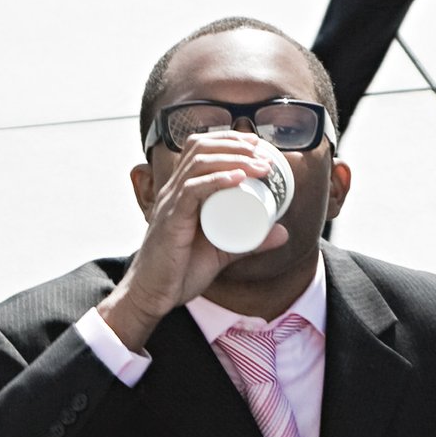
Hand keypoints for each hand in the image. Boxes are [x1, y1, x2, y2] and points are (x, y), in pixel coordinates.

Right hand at [99, 131, 288, 351]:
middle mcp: (173, 191)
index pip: (200, 149)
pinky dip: (217, 181)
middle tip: (264, 152)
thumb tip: (283, 232)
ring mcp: (170, 204)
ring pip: (199, 164)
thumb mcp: (222, 253)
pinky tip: (238, 178)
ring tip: (261, 165)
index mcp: (181, 192)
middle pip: (200, 148)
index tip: (257, 145)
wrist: (152, 296)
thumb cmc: (180, 272)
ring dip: (234, 159)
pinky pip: (192, 191)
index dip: (228, 140)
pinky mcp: (171, 221)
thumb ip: (249, 242)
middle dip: (234, 143)